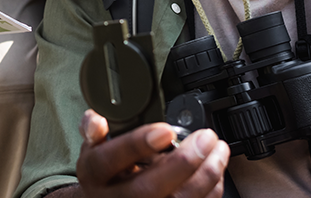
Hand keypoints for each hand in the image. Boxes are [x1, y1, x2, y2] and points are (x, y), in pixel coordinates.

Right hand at [73, 110, 228, 197]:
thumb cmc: (105, 175)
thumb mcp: (92, 149)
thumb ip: (94, 130)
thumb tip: (97, 120)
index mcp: (93, 174)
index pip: (110, 160)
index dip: (137, 144)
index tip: (165, 130)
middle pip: (148, 189)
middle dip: (183, 163)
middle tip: (205, 138)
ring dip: (205, 175)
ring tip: (218, 149)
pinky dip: (211, 190)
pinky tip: (216, 170)